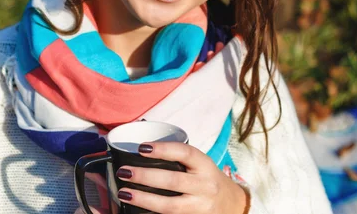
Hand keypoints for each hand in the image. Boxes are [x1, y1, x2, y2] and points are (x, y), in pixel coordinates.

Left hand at [114, 142, 246, 213]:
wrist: (232, 205)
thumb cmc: (208, 180)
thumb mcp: (201, 165)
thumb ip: (180, 160)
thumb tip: (142, 153)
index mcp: (205, 166)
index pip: (185, 153)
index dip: (163, 149)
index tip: (141, 147)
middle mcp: (205, 186)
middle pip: (173, 181)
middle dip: (145, 176)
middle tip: (124, 172)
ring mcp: (200, 207)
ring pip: (169, 205)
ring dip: (144, 199)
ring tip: (124, 192)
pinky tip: (136, 210)